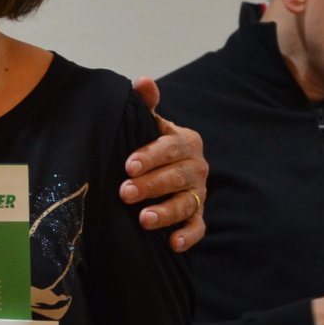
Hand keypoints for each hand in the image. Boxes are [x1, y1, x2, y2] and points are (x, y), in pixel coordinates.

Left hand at [120, 77, 208, 251]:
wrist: (161, 168)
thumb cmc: (150, 144)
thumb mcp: (147, 123)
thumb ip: (145, 103)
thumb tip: (143, 80)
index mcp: (185, 141)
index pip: (169, 148)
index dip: (150, 156)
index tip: (128, 165)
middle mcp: (196, 167)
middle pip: (176, 177)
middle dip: (151, 185)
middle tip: (125, 192)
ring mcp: (199, 193)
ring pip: (186, 204)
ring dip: (166, 212)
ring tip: (144, 220)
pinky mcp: (198, 215)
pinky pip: (198, 228)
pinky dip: (188, 236)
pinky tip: (173, 244)